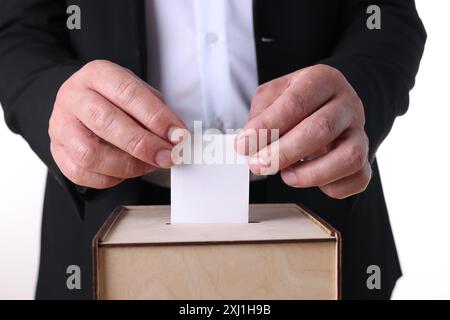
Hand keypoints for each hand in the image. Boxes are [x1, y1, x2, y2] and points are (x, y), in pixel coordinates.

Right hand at [49, 60, 185, 188]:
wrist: (80, 103)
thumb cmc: (114, 99)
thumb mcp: (138, 92)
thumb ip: (156, 112)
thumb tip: (175, 138)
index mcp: (98, 74)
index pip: (128, 94)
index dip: (156, 118)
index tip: (177, 135)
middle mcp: (74, 97)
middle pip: (106, 122)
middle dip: (143, 144)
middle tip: (167, 156)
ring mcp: (61, 125)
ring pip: (90, 154)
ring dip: (127, 166)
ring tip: (148, 165)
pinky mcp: (57, 151)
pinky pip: (81, 173)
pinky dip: (110, 178)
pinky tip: (126, 171)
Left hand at [236, 64, 370, 198]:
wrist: (329, 103)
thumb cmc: (299, 101)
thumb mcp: (273, 94)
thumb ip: (260, 114)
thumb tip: (249, 142)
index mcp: (322, 80)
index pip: (296, 102)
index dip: (268, 126)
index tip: (244, 144)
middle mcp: (347, 104)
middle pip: (321, 129)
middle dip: (283, 153)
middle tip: (258, 165)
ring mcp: (360, 132)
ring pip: (349, 157)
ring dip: (311, 174)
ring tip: (286, 175)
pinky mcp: (364, 159)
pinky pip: (358, 179)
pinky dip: (332, 188)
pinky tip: (308, 180)